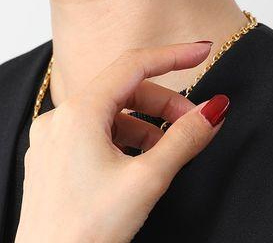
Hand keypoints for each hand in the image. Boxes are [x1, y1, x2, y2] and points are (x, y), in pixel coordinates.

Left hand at [15, 41, 229, 242]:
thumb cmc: (86, 234)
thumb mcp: (147, 180)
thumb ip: (185, 138)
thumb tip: (216, 108)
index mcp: (79, 114)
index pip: (134, 64)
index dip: (174, 54)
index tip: (203, 51)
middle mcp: (61, 119)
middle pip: (126, 90)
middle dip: (165, 103)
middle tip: (195, 124)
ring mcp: (54, 139)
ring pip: (113, 111)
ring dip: (149, 123)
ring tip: (171, 150)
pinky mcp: (55, 158)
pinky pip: (98, 131)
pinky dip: (128, 137)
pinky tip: (144, 161)